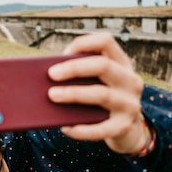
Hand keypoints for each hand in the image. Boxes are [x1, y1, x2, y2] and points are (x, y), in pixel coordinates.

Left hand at [47, 33, 146, 154]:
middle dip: (75, 68)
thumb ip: (78, 76)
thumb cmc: (99, 100)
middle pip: (103, 65)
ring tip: (52, 95)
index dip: (84, 43)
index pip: (106, 42)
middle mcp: (130, 81)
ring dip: (74, 94)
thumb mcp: (96, 83)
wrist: (127, 130)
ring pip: (102, 94)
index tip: (64, 52)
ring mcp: (129, 104)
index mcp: (120, 64)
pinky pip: (101, 129)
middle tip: (51, 74)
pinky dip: (81, 129)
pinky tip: (65, 128)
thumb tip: (42, 77)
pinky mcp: (123, 127)